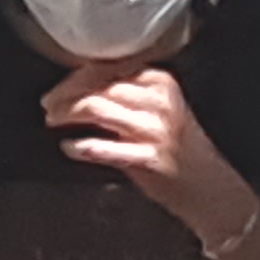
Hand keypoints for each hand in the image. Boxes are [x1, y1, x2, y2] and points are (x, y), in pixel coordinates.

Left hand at [46, 63, 257, 246]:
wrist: (211, 190)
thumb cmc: (181, 152)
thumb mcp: (162, 111)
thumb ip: (128, 96)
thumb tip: (80, 88)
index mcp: (161, 83)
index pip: (107, 69)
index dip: (75, 78)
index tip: (57, 89)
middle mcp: (159, 101)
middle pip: (98, 86)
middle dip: (66, 95)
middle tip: (48, 106)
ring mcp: (155, 130)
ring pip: (97, 108)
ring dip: (67, 115)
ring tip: (53, 122)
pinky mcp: (148, 159)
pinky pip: (104, 148)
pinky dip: (82, 147)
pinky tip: (70, 147)